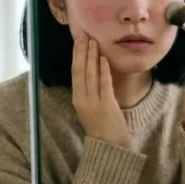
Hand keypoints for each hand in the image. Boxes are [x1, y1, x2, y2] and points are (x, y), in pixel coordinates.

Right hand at [71, 33, 130, 149]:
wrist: (110, 148)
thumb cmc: (103, 129)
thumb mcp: (92, 109)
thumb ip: (91, 94)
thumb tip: (93, 74)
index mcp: (78, 100)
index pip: (75, 73)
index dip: (77, 56)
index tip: (78, 41)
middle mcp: (82, 100)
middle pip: (80, 71)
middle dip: (82, 51)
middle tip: (84, 35)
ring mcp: (94, 103)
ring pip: (90, 75)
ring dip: (91, 57)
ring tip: (93, 42)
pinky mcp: (107, 106)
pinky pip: (104, 85)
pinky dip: (103, 71)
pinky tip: (104, 59)